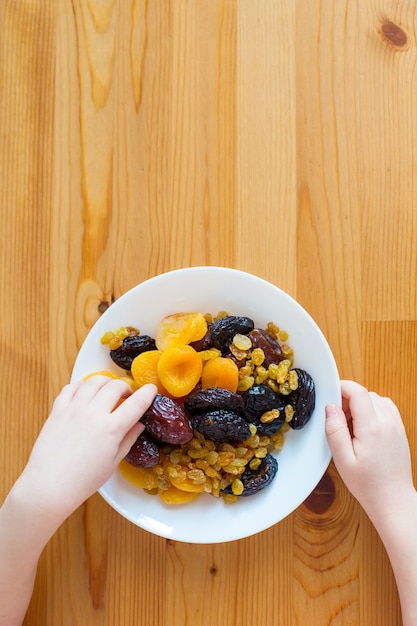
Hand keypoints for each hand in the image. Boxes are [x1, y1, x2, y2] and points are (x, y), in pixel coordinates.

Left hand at [15, 376, 156, 523]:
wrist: (50, 486)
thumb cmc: (83, 480)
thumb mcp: (113, 462)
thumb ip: (128, 439)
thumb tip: (139, 424)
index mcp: (111, 429)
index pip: (136, 403)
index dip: (147, 393)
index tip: (151, 389)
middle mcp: (93, 414)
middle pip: (115, 386)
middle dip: (126, 387)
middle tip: (127, 395)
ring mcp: (74, 410)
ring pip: (94, 382)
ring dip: (105, 382)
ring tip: (108, 390)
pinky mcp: (58, 410)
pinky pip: (71, 387)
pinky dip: (82, 385)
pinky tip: (86, 392)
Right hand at [325, 380, 413, 522]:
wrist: (393, 499)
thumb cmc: (367, 484)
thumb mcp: (343, 460)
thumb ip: (335, 431)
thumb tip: (330, 408)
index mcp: (372, 428)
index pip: (358, 392)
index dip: (342, 388)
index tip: (330, 396)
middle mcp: (388, 422)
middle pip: (366, 394)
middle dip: (349, 400)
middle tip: (338, 420)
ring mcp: (396, 425)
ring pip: (376, 399)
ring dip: (361, 405)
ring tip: (351, 425)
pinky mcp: (400, 430)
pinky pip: (386, 408)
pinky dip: (373, 410)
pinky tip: (364, 428)